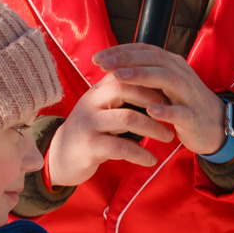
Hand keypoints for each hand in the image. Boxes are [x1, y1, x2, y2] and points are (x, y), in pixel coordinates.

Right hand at [46, 71, 176, 186]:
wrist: (61, 157)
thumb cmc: (89, 131)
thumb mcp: (101, 108)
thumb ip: (120, 95)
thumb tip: (152, 82)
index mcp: (97, 91)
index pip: (124, 73)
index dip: (149, 79)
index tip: (169, 90)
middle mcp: (91, 103)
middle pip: (126, 89)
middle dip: (154, 100)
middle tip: (172, 111)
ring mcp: (89, 124)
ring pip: (128, 118)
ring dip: (153, 128)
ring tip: (169, 137)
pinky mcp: (89, 147)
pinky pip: (121, 147)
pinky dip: (141, 153)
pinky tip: (151, 159)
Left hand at [93, 45, 224, 156]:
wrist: (215, 125)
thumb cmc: (183, 104)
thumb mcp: (163, 84)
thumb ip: (144, 73)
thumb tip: (114, 65)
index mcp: (171, 64)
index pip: (144, 50)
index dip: (120, 51)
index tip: (97, 57)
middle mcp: (181, 74)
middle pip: (153, 59)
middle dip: (126, 59)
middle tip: (103, 64)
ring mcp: (189, 94)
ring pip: (166, 79)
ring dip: (142, 76)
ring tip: (120, 77)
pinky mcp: (194, 116)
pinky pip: (181, 111)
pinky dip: (166, 110)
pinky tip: (150, 111)